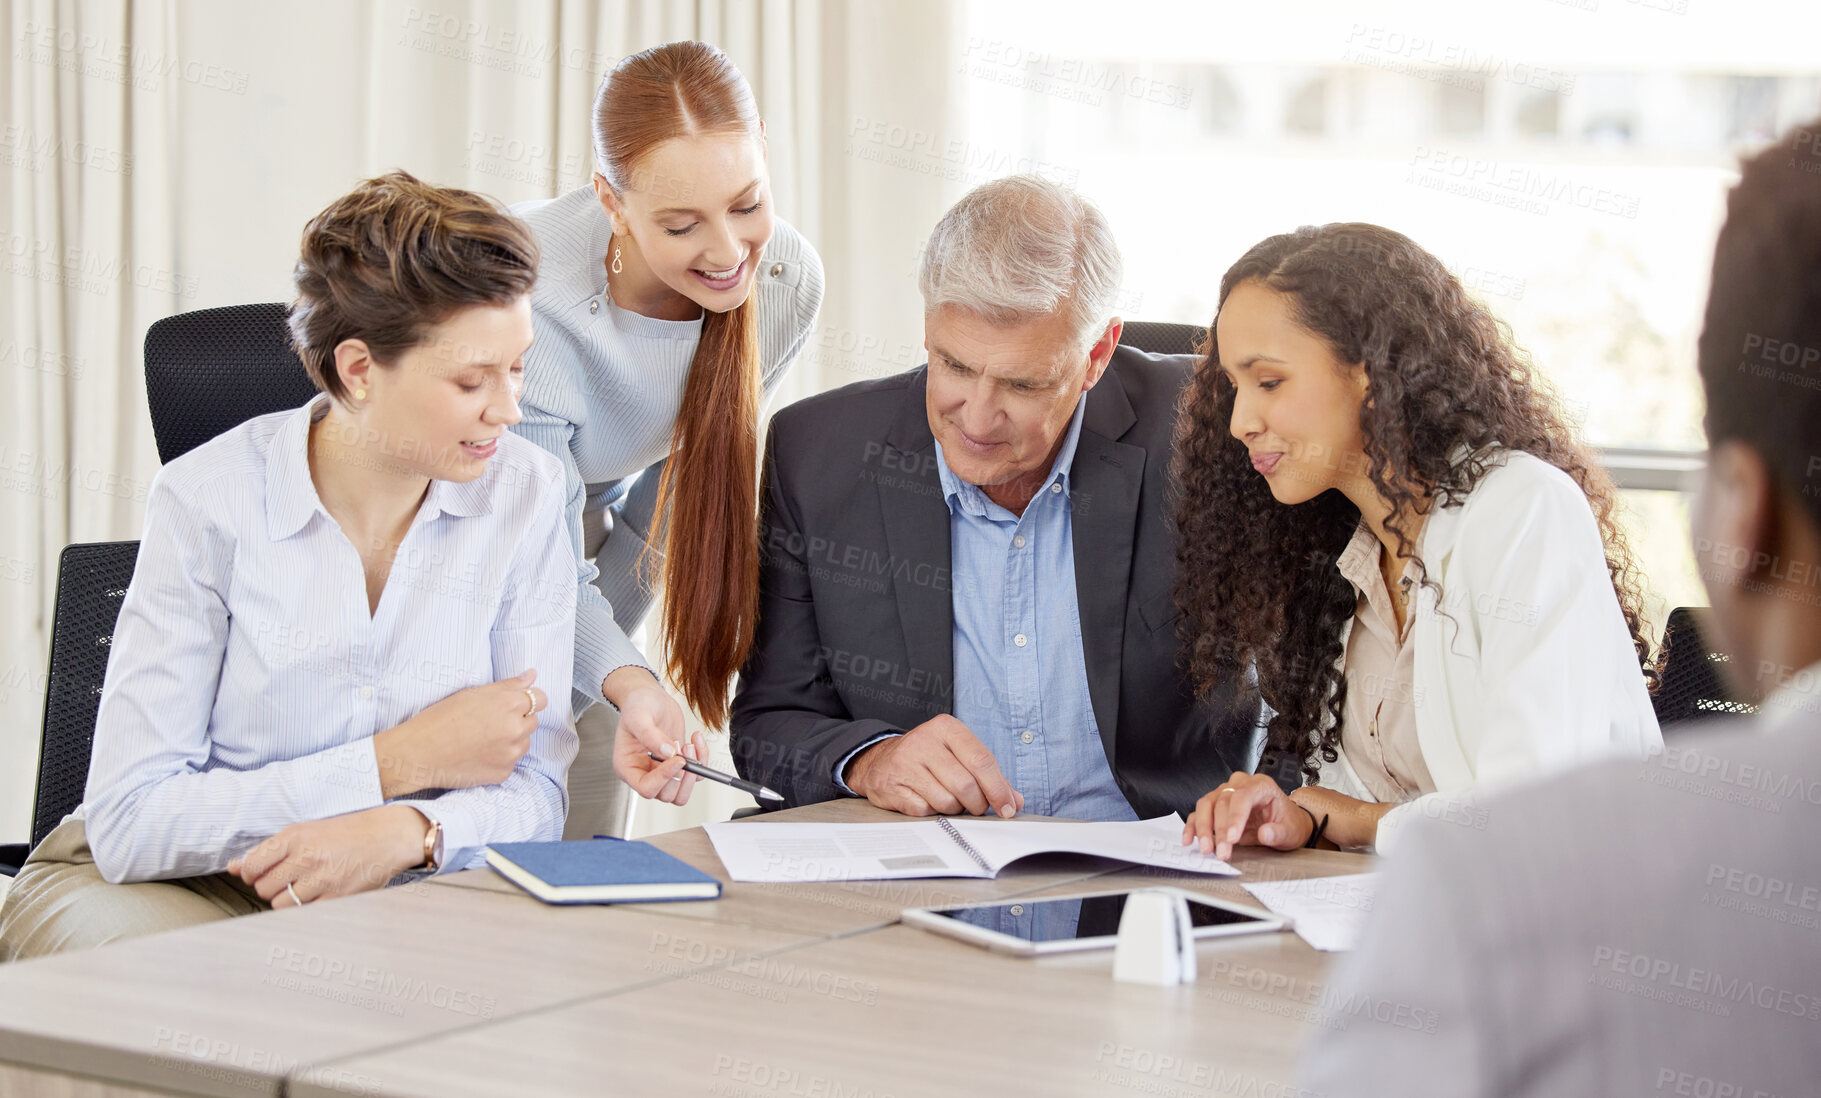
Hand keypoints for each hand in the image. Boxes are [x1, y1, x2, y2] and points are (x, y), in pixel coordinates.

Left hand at [229, 805, 427, 907]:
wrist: (388, 836)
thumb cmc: (347, 832)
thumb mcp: (306, 831)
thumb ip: (269, 850)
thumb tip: (234, 866)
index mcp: (296, 836)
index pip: (251, 866)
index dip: (250, 874)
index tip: (260, 873)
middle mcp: (306, 857)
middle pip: (263, 888)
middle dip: (270, 886)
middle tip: (288, 877)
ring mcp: (322, 879)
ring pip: (280, 904)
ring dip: (287, 899)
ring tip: (304, 886)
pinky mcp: (336, 897)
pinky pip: (303, 912)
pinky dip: (305, 907)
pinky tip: (318, 893)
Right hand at [373, 670, 544, 795]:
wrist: (419, 754)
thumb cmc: (440, 720)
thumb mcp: (472, 693)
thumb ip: (507, 685)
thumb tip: (531, 675)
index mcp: (509, 704)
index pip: (541, 698)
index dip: (528, 700)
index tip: (516, 704)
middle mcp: (516, 729)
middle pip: (533, 721)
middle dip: (518, 719)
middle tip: (489, 722)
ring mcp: (511, 753)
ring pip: (524, 742)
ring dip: (511, 739)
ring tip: (482, 739)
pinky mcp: (504, 773)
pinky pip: (511, 762)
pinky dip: (500, 758)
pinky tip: (478, 754)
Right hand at [606, 668, 707, 804]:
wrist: (650, 697)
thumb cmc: (637, 705)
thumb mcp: (638, 716)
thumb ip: (650, 735)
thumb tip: (669, 753)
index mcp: (627, 767)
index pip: (646, 788)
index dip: (664, 778)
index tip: (677, 759)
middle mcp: (644, 773)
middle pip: (666, 794)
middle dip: (680, 774)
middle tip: (684, 747)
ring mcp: (661, 770)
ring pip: (681, 792)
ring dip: (692, 772)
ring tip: (690, 745)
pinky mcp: (677, 763)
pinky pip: (695, 775)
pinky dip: (702, 760)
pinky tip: (696, 739)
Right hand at [845, 714, 1023, 817]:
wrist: (880, 761)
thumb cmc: (928, 758)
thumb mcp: (958, 755)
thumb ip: (989, 776)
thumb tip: (1014, 801)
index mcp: (946, 728)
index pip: (981, 760)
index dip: (998, 788)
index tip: (1008, 808)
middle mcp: (924, 741)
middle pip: (966, 785)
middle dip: (978, 804)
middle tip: (977, 807)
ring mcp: (905, 763)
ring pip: (947, 801)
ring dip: (954, 809)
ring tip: (949, 800)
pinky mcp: (891, 786)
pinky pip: (925, 811)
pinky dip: (932, 812)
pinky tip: (927, 801)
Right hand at [1182, 771, 1312, 859]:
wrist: (1284, 822)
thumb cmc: (1287, 822)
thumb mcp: (1290, 831)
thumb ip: (1279, 833)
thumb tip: (1265, 833)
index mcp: (1261, 785)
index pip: (1243, 796)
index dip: (1235, 817)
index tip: (1232, 839)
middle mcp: (1241, 784)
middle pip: (1222, 802)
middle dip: (1220, 830)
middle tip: (1221, 852)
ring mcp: (1225, 792)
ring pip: (1206, 804)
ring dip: (1203, 828)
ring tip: (1206, 849)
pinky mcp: (1215, 805)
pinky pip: (1199, 812)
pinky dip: (1193, 826)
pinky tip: (1189, 839)